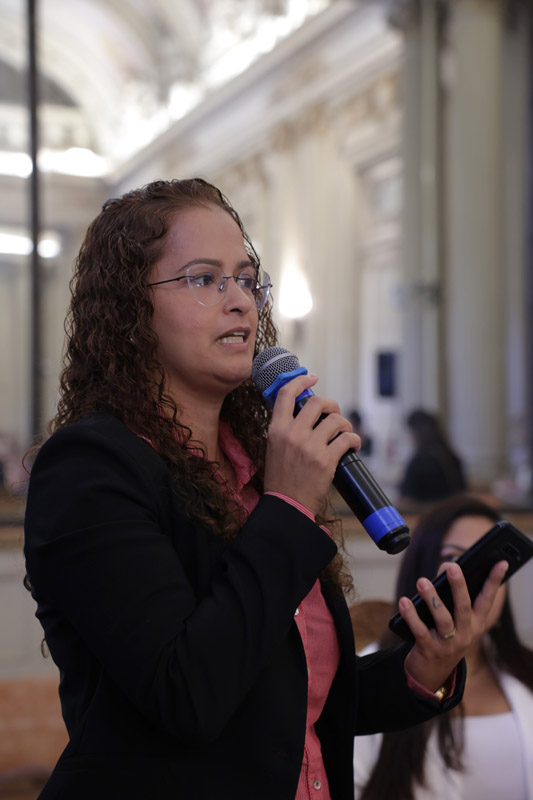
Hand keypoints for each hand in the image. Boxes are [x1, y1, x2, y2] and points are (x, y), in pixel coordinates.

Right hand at [263, 373, 360, 515]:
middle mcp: (292, 434)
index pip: (286, 395)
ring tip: (345, 434)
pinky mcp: (326, 460)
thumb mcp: (274, 449)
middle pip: (317, 402)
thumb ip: (285, 430)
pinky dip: (355, 440)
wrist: (286, 506)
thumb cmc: (281, 480)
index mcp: (276, 430)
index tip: (312, 377)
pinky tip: (353, 447)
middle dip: (332, 405)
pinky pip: (348, 439)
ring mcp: (310, 446)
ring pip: (336, 420)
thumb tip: (304, 415)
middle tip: (335, 415)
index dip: (301, 381)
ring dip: (346, 425)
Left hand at [402, 559, 508, 692]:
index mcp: (475, 624)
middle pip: (464, 608)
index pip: (487, 599)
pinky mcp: (429, 650)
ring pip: (443, 619)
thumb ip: (452, 597)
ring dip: (432, 598)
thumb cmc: (445, 637)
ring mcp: (448, 644)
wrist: (433, 672)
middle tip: (452, 566)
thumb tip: (444, 568)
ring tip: (422, 581)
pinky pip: (420, 631)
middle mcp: (465, 634)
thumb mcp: (456, 621)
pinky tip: (404, 602)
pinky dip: (411, 616)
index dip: (494, 581)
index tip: (501, 563)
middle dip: (459, 586)